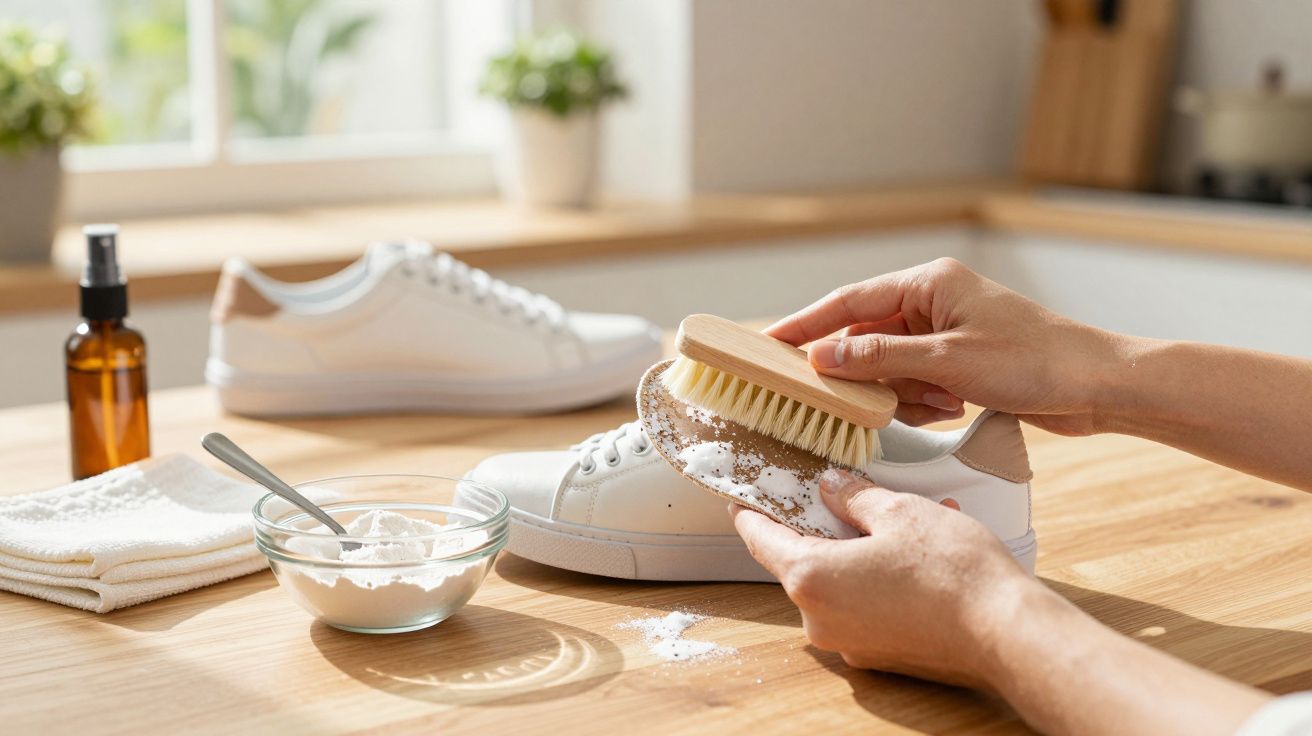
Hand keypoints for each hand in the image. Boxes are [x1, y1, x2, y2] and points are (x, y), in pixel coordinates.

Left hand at [731, 468, 1032, 686]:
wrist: (1006, 632)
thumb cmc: (953, 572)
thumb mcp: (899, 511)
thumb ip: (855, 497)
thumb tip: (832, 489)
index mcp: (811, 578)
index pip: (762, 540)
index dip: (751, 514)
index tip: (743, 500)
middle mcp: (820, 619)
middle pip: (803, 562)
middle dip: (824, 528)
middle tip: (846, 497)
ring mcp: (850, 642)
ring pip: (839, 583)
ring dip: (860, 552)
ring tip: (904, 520)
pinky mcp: (879, 655)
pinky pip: (865, 607)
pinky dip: (880, 580)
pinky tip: (918, 556)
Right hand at [765, 258, 1128, 434]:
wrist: (1099, 386)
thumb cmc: (1035, 361)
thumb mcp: (948, 362)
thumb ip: (879, 358)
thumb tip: (823, 357)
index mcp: (928, 283)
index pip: (847, 301)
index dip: (805, 325)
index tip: (767, 344)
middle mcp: (932, 302)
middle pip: (866, 337)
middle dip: (864, 373)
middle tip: (838, 398)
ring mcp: (946, 333)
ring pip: (890, 367)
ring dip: (904, 392)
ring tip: (939, 401)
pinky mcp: (959, 362)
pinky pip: (915, 383)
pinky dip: (924, 400)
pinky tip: (953, 406)